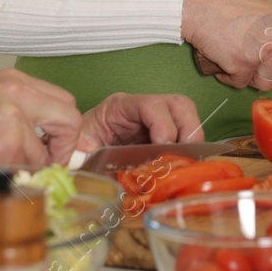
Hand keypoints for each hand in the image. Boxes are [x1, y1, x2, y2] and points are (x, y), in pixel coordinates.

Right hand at [0, 70, 83, 166]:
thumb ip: (23, 110)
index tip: (54, 144)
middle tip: (50, 158)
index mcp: (15, 80)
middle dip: (65, 145)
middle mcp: (18, 91)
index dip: (64, 128)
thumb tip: (51, 136)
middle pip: (70, 118)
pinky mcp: (8, 142)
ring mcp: (15, 116)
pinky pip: (32, 165)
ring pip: (50, 149)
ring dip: (36, 163)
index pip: (64, 101)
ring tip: (10, 162)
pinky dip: (20, 172)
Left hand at [75, 92, 205, 152]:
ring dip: (192, 139)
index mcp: (120, 107)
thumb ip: (83, 150)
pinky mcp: (165, 134)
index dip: (163, 124)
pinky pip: (186, 135)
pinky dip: (190, 150)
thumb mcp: (79, 147)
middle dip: (188, 129)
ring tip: (185, 162)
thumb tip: (88, 153)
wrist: (81, 150)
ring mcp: (158, 120)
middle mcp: (143, 109)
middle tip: (184, 155)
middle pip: (178, 104)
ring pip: (187, 116)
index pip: (150, 104)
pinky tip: (182, 166)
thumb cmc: (81, 145)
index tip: (163, 146)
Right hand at [180, 0, 271, 90]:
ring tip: (238, 55)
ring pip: (268, 85)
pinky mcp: (244, 62)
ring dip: (251, 77)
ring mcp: (264, 48)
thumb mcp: (271, 13)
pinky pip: (242, 85)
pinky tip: (224, 58)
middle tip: (262, 68)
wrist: (199, 7)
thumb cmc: (230, 11)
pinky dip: (231, 77)